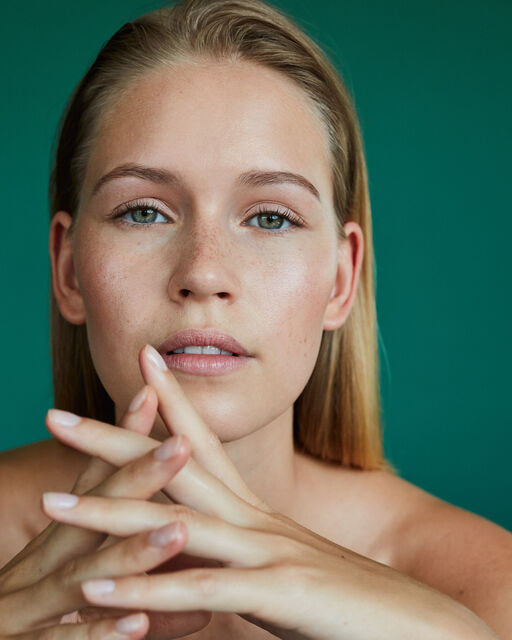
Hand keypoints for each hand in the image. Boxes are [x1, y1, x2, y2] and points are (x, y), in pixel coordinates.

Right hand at [0, 382, 211, 639]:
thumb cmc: (27, 618)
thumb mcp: (70, 578)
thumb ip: (125, 562)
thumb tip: (181, 532)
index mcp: (55, 543)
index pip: (92, 483)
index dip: (122, 442)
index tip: (153, 394)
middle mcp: (38, 566)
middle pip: (91, 513)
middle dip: (137, 477)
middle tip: (181, 444)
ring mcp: (24, 609)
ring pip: (82, 575)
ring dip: (131, 553)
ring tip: (178, 530)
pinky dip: (98, 633)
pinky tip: (137, 622)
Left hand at [44, 344, 496, 639]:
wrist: (414, 624)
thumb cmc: (340, 597)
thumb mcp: (277, 568)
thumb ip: (234, 557)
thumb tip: (197, 558)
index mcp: (252, 508)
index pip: (202, 438)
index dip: (169, 398)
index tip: (139, 361)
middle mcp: (253, 517)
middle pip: (172, 467)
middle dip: (112, 440)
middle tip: (55, 412)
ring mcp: (263, 551)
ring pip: (175, 525)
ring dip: (109, 515)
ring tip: (52, 504)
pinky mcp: (274, 595)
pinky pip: (199, 592)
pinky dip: (146, 590)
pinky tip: (95, 591)